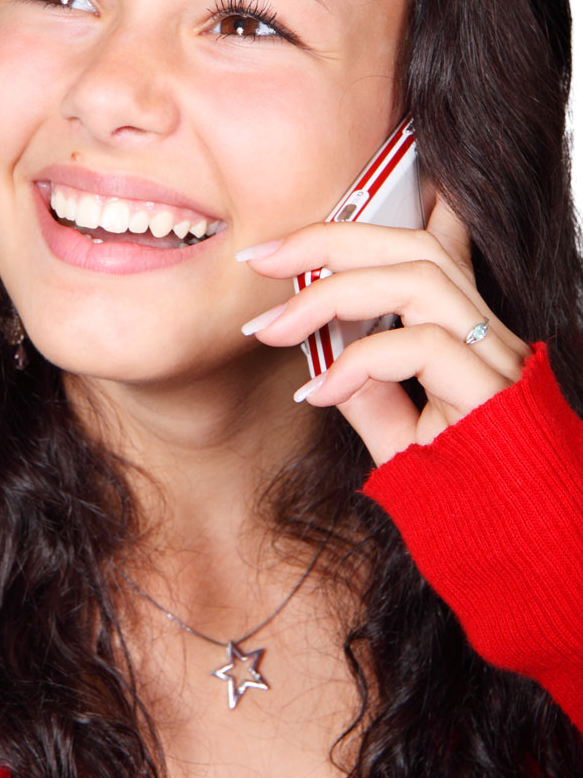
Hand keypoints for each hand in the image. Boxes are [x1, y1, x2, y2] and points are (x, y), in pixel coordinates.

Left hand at [238, 197, 533, 466]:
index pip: (425, 247)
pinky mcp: (494, 393)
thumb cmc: (465, 495)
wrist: (520, 550)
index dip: (356, 227)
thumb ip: (365, 390)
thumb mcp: (396, 436)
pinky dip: (360, 361)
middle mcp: (487, 335)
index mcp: (466, 333)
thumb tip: (318, 354)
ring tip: (274, 328)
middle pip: (414, 245)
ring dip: (332, 292)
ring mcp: (496, 359)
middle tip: (258, 261)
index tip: (278, 249)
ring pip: (418, 277)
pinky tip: (320, 393)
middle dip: (328, 240)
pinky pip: (423, 346)